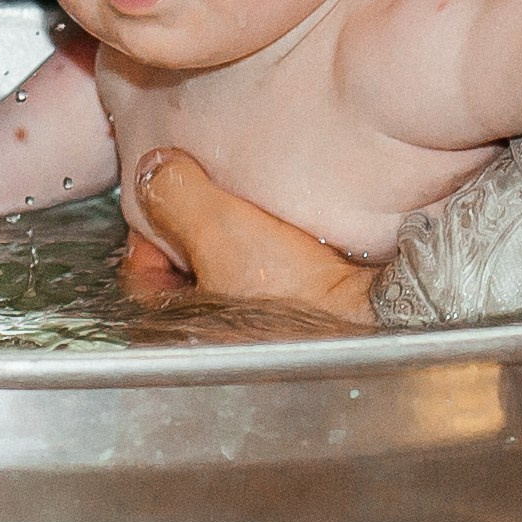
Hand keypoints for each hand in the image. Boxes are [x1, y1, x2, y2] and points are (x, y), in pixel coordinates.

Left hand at [129, 149, 377, 326]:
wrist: (382, 319)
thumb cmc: (297, 295)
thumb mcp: (221, 231)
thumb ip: (177, 196)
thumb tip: (153, 170)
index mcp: (178, 337)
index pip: (139, 273)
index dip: (154, 226)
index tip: (177, 198)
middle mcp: (209, 351)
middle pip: (184, 277)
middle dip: (196, 238)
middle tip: (217, 205)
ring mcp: (253, 346)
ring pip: (225, 282)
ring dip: (236, 250)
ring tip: (255, 221)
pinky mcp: (294, 335)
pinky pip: (264, 289)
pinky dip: (269, 265)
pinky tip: (289, 245)